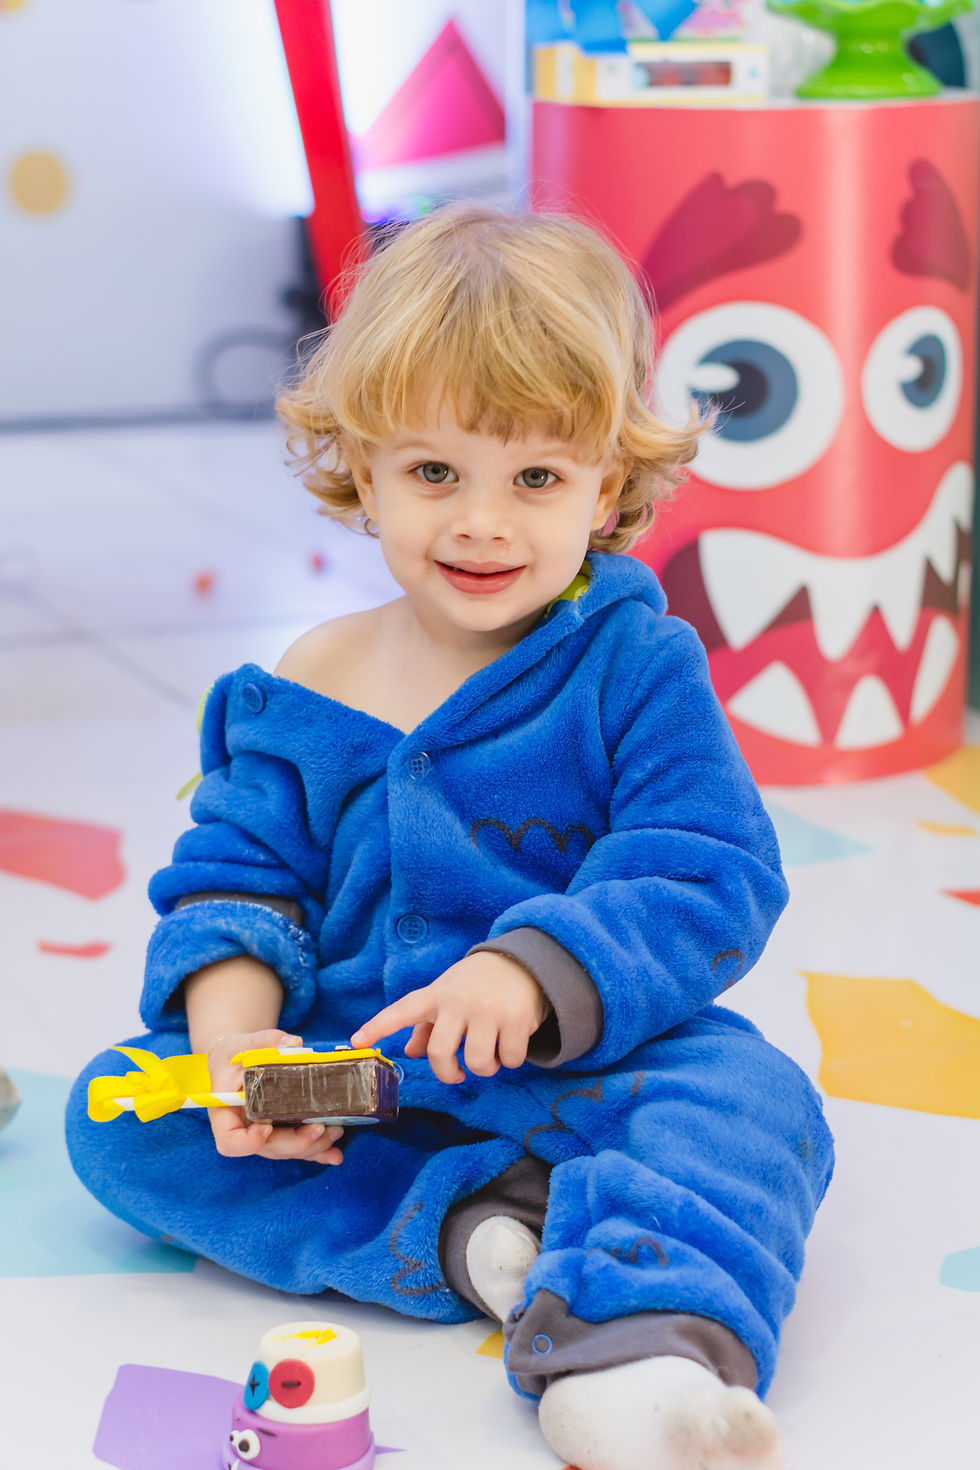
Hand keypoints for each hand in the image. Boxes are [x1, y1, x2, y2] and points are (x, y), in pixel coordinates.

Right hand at [205, 1029, 343, 1164]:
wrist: (235, 1062)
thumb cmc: (233, 1055)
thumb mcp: (243, 1044)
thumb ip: (266, 1041)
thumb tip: (295, 1043)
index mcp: (225, 1114)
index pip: (230, 1141)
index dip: (248, 1142)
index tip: (265, 1128)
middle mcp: (244, 1130)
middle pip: (267, 1148)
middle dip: (296, 1143)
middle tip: (320, 1128)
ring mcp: (262, 1136)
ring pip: (286, 1150)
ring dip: (312, 1147)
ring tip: (335, 1132)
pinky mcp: (278, 1133)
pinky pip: (296, 1147)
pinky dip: (316, 1151)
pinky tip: (334, 1154)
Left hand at [350, 953, 550, 1083]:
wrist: (523, 961)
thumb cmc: (476, 984)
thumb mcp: (448, 996)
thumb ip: (428, 1024)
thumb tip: (411, 1052)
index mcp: (436, 995)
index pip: (402, 1010)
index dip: (378, 1026)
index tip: (357, 1042)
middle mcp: (458, 1001)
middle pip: (439, 1053)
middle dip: (448, 1073)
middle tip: (458, 1073)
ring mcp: (488, 1009)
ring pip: (478, 1063)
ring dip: (486, 1068)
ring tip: (491, 1056)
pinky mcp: (516, 1018)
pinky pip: (509, 1059)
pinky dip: (511, 1059)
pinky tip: (511, 1045)